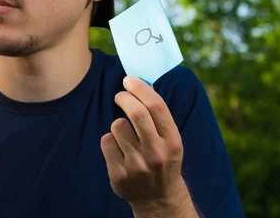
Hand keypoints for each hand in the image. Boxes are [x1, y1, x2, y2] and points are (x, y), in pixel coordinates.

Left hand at [100, 76, 186, 207]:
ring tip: (125, 133)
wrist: (158, 199)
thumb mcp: (169, 139)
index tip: (129, 80)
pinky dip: (110, 140)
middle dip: (124, 98)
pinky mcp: (119, 174)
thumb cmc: (162, 158)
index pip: (157, 106)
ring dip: (117, 123)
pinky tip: (119, 150)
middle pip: (136, 113)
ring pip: (117, 125)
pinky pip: (106, 141)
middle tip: (120, 95)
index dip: (140, 88)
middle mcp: (157, 154)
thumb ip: (157, 115)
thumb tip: (139, 82)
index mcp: (173, 142)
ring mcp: (137, 166)